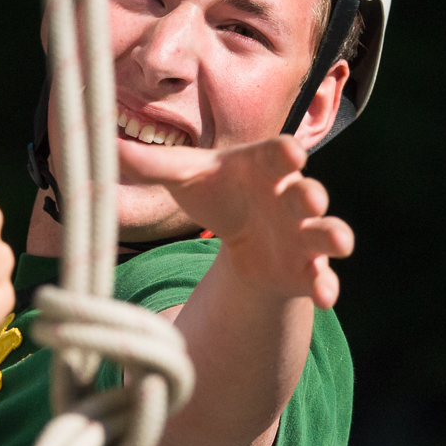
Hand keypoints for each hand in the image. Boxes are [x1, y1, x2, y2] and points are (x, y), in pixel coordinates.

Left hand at [117, 135, 352, 308]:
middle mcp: (291, 197)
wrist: (241, 237)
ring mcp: (303, 234)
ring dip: (333, 235)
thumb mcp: (185, 177)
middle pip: (307, 192)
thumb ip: (153, 165)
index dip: (284, 153)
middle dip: (311, 194)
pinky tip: (325, 297)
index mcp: (265, 167)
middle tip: (309, 196)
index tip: (289, 152)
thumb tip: (105, 148)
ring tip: (340, 241)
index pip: (278, 154)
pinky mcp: (306, 269)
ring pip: (326, 232)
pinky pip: (322, 277)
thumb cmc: (218, 193)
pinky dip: (327, 286)